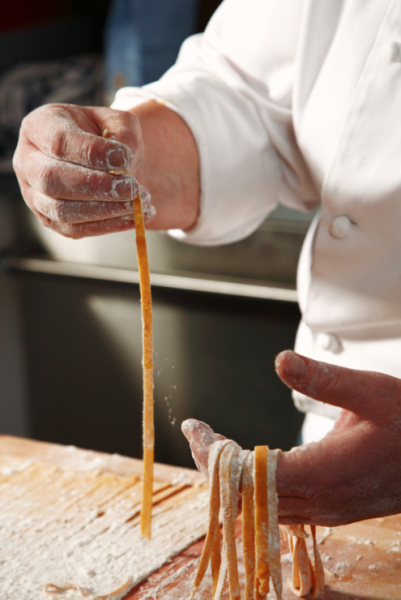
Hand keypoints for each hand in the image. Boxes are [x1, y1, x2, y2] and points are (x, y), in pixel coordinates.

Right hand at [13, 104, 141, 237]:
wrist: (107, 162)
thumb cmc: (109, 137)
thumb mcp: (120, 122)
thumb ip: (124, 135)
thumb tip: (122, 164)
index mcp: (39, 127)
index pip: (58, 142)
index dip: (92, 153)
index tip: (125, 159)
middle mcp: (27, 162)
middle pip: (52, 179)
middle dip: (97, 187)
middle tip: (133, 188)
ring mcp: (34, 195)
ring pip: (62, 210)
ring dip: (104, 210)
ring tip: (137, 204)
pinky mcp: (49, 220)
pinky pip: (75, 229)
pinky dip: (108, 226)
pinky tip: (134, 218)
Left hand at [182, 350, 400, 525]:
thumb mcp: (368, 390)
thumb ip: (322, 379)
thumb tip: (280, 360)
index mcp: (325, 473)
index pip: (250, 475)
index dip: (216, 455)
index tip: (195, 429)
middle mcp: (321, 501)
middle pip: (247, 497)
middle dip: (216, 466)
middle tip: (198, 434)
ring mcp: (326, 511)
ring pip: (262, 506)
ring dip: (233, 478)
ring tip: (215, 445)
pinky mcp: (331, 510)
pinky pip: (280, 507)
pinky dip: (255, 487)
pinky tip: (249, 463)